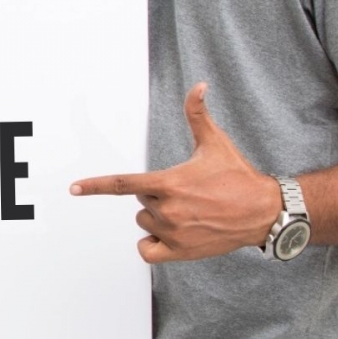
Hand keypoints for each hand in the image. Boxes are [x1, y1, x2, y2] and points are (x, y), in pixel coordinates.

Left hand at [70, 82, 280, 263]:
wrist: (264, 211)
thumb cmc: (238, 176)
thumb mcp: (215, 142)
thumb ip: (198, 114)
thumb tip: (199, 86)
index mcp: (171, 183)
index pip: (124, 184)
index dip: (96, 186)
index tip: (73, 188)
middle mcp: (169, 210)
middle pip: (140, 202)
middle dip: (156, 196)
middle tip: (186, 193)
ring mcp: (174, 233)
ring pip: (144, 224)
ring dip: (157, 219)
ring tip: (188, 212)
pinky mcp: (181, 252)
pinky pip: (147, 251)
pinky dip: (151, 245)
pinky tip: (168, 236)